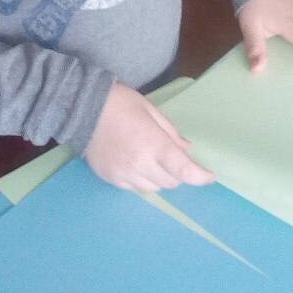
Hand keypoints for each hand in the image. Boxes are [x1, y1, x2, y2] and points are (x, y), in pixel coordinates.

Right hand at [85, 82, 214, 192]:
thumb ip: (171, 133)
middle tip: (174, 159)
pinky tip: (135, 163)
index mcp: (153, 144)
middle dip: (178, 173)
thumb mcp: (152, 111)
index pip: (184, 171)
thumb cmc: (122, 103)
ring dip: (160, 178)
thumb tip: (187, 150)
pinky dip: (141, 179)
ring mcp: (123, 174)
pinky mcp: (110, 178)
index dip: (201, 177)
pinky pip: (134, 187)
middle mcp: (139, 164)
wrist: (84, 108)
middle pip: (171, 182)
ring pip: (153, 188)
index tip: (209, 176)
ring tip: (152, 160)